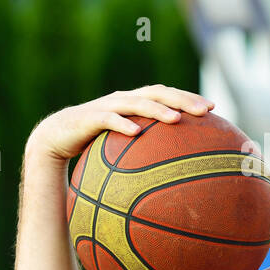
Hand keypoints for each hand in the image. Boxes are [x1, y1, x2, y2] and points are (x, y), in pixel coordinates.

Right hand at [25, 85, 214, 162]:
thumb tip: (174, 177)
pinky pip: (108, 119)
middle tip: (205, 110)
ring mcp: (106, 106)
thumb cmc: (94, 145)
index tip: (214, 108)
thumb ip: (145, 152)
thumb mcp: (123, 148)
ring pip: (136, 102)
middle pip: (157, 93)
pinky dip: (122, 124)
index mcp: (134, 103)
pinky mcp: (88, 117)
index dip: (189, 97)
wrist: (55, 137)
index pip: (166, 95)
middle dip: (182, 99)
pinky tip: (136, 133)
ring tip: (176, 119)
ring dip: (157, 109)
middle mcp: (123, 99)